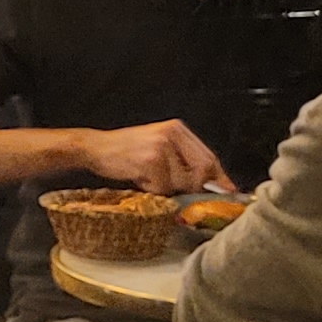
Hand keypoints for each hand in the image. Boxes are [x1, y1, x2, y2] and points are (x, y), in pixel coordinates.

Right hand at [85, 118, 233, 195]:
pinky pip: (163, 187)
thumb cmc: (126, 152)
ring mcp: (161, 146)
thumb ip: (184, 161)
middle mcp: (172, 133)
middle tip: (178, 190)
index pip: (209, 157)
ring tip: (148, 177)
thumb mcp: (158, 148)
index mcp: (177, 129)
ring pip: (183, 182)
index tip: (227, 192)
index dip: (219, 178)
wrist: (94, 148)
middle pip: (203, 169)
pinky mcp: (150, 160)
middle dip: (193, 186)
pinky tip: (139, 178)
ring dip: (166, 188)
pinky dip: (151, 189)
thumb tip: (217, 185)